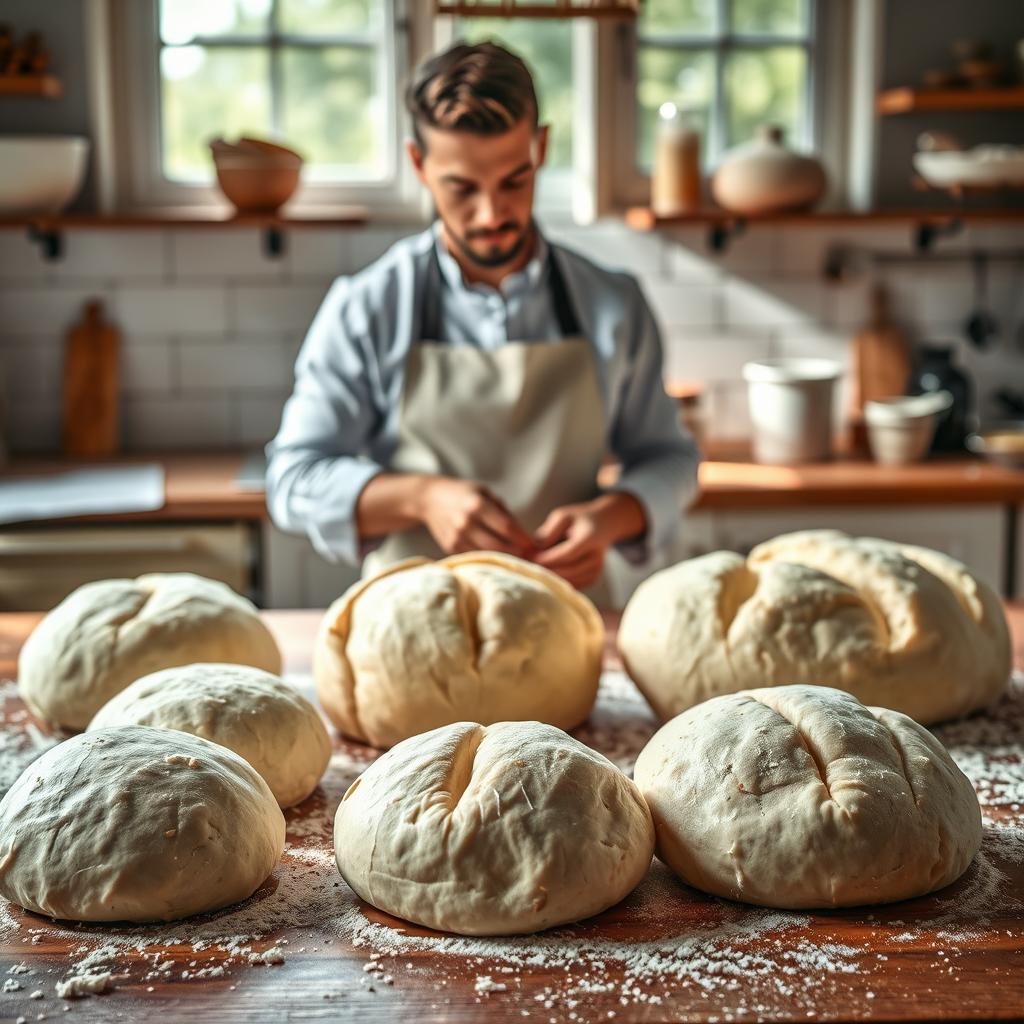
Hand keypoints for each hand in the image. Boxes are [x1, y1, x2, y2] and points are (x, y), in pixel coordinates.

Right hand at [419, 477, 536, 556]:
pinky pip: (475, 557)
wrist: (429, 499)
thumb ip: (503, 513)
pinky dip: (489, 561)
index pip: (507, 527)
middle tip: (532, 559)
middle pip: (499, 545)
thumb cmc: (464, 494)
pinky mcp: (451, 547)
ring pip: (487, 555)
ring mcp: (457, 537)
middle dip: (517, 554)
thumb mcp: (485, 494)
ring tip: (519, 562)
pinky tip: (499, 561)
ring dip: (504, 560)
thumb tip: (525, 536)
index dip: (524, 539)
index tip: (536, 546)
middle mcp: (466, 522)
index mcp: (478, 505)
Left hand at [532, 493, 647, 589]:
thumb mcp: (563, 516)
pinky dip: (558, 582)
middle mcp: (596, 557)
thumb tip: (533, 550)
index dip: (546, 558)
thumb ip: (548, 532)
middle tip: (525, 565)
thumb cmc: (580, 518)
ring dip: (550, 578)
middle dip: (545, 570)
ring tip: (532, 569)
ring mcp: (597, 570)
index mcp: (590, 538)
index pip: (567, 554)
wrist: (606, 524)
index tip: (528, 557)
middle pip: (568, 571)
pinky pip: (573, 585)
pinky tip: (545, 574)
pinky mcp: (593, 578)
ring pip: (570, 581)